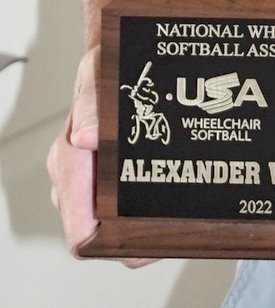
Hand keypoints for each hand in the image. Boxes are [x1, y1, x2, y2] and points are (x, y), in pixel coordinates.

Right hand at [46, 46, 154, 267]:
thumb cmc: (105, 68)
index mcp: (69, 157)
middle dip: (126, 237)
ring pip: (110, 227)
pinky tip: (168, 207)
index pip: (75, 216)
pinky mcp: (107, 184)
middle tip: (163, 234)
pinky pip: (121, 212)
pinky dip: (143, 212)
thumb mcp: (98, 74)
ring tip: (173, 221)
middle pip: (96, 232)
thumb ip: (93, 103)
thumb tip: (85, 136)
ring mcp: (91, 184)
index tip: (125, 244)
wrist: (115, 64)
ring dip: (137, 226)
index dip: (97, 237)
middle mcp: (76, 178)